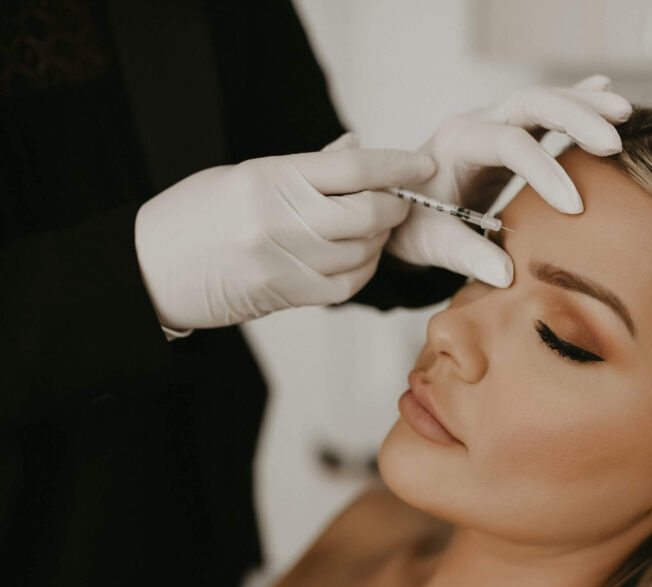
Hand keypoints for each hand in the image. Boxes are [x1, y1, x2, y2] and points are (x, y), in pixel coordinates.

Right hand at [135, 134, 434, 332]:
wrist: (151, 269)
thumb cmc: (197, 213)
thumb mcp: (246, 174)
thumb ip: (307, 167)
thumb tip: (357, 149)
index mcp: (270, 178)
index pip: (352, 167)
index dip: (396, 165)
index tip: (422, 164)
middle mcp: (279, 219)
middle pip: (367, 212)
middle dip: (394, 206)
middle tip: (398, 200)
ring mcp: (284, 261)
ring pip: (362, 251)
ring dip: (379, 239)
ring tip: (373, 228)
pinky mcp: (287, 295)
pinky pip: (347, 284)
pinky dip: (363, 269)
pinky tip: (358, 256)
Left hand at [385, 75, 631, 287]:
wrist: (396, 209)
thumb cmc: (411, 225)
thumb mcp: (429, 244)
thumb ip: (464, 254)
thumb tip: (506, 275)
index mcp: (456, 144)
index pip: (508, 144)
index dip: (544, 171)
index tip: (575, 207)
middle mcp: (477, 123)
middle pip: (531, 103)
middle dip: (575, 118)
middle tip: (613, 143)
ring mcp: (495, 122)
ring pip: (544, 100)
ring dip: (585, 105)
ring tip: (625, 114)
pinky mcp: (509, 132)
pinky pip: (545, 112)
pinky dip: (575, 102)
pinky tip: (605, 91)